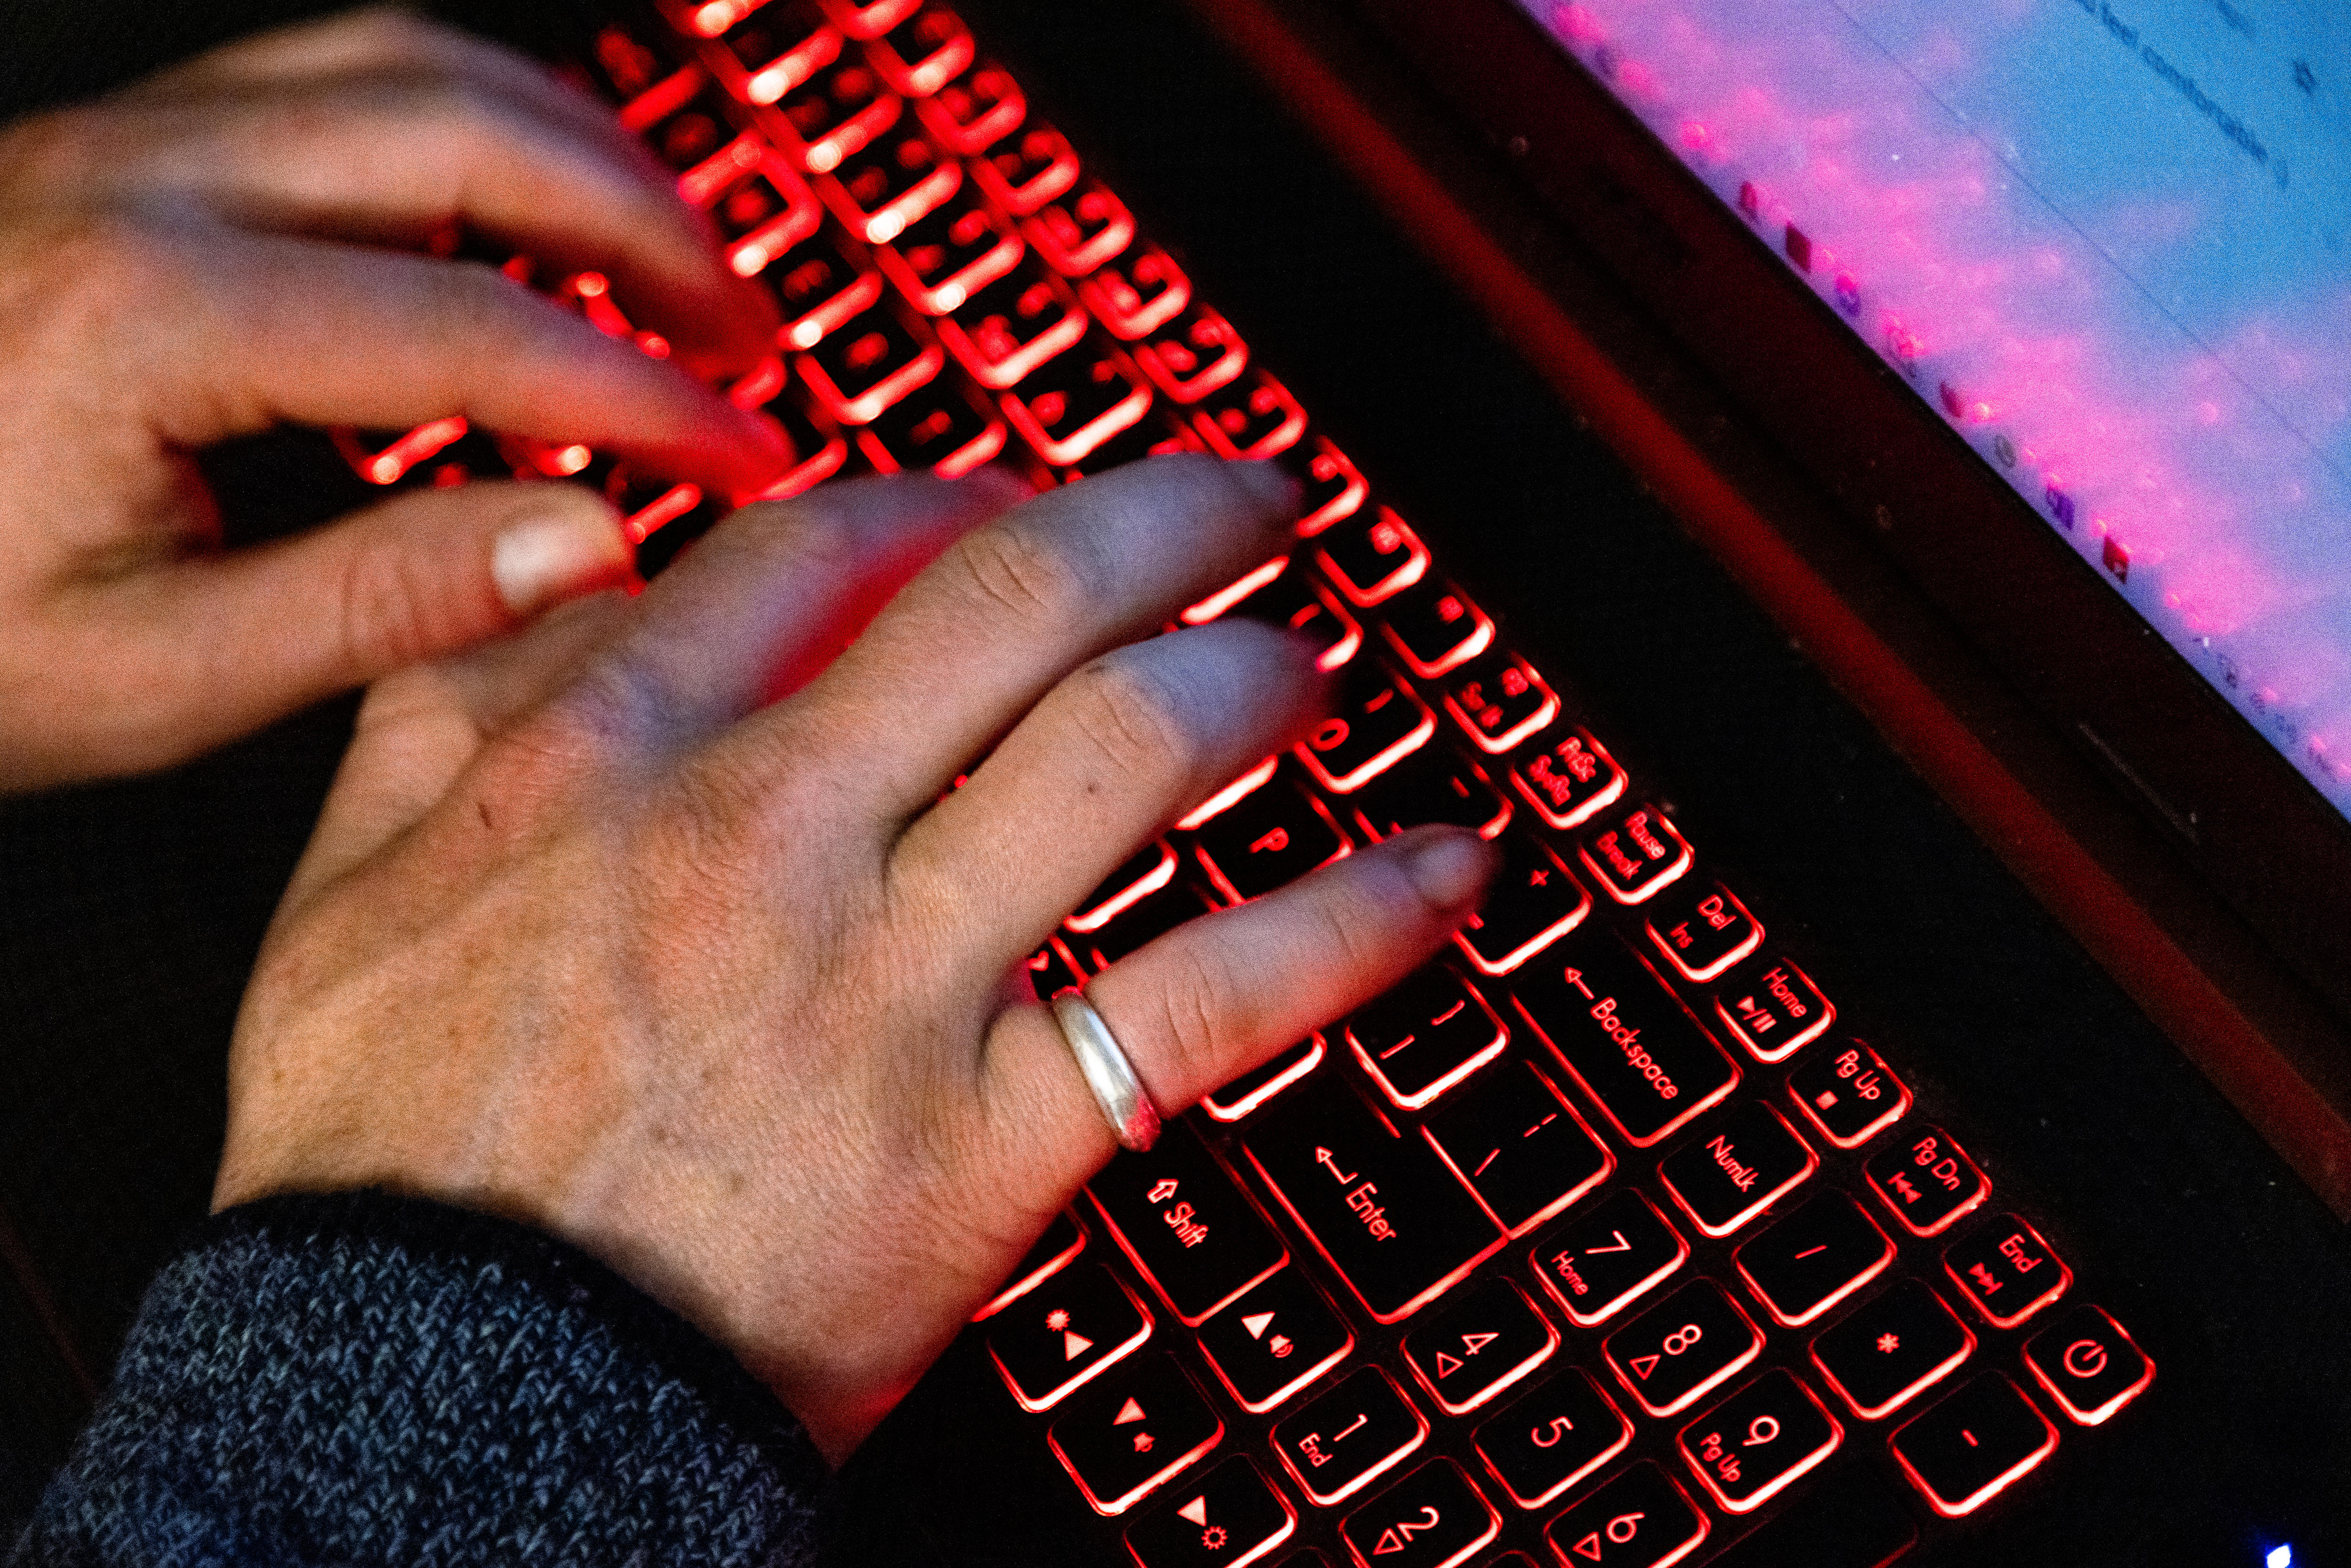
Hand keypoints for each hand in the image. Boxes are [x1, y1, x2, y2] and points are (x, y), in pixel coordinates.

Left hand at [0, 9, 786, 789]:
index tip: (744, 453)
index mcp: (145, 316)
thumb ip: (379, 604)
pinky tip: (521, 213)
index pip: (482, 335)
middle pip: (470, 131)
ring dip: (572, 150)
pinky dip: (466, 125)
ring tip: (670, 254)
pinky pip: (331, 74)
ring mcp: (115, 143)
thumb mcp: (143, 673)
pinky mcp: (111, 148)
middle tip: (746, 334)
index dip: (649, 398)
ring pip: (407, 66)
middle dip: (649, 231)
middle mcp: (131, 185)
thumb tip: (586, 546)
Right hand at [216, 456, 1497, 1461]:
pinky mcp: (980, 1141)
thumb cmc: (391, 1156)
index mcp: (613, 757)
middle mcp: (766, 835)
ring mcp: (884, 983)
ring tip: (1312, 662)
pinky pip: (1207, 1000)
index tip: (1014, 502)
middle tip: (1248, 503)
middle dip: (1164, 520)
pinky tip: (1442, 869)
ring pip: (1126, 752)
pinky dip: (1350, 921)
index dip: (953, 494)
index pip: (828, 543)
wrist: (434, 1395)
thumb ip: (454, 700)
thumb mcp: (351, 886)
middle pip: (1016, 599)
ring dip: (1255, 681)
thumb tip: (582, 561)